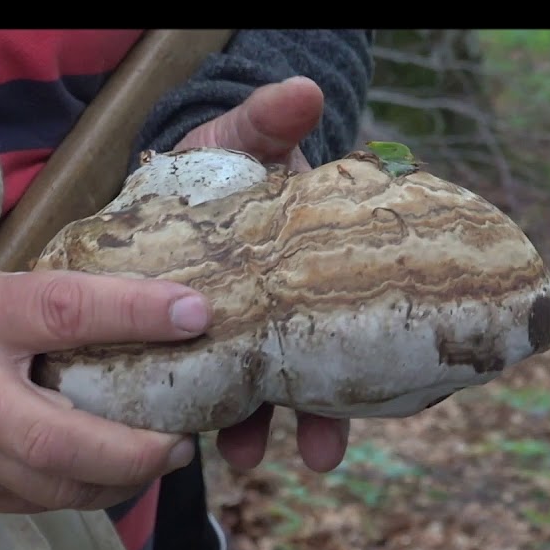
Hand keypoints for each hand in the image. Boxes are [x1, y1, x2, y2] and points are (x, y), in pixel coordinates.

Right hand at [0, 270, 211, 514]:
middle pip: (65, 441)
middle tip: (183, 438)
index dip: (135, 310)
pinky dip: (85, 490)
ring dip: (122, 479)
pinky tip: (112, 472)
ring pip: (59, 488)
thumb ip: (36, 300)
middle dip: (137, 450)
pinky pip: (41, 502)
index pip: (63, 310)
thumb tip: (126, 302)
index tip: (195, 312)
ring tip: (161, 455)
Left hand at [172, 75, 350, 473]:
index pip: (350, 312)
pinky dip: (206, 412)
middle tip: (322, 454)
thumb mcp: (243, 139)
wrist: (166, 181)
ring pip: (263, 388)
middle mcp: (287, 308)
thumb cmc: (220, 163)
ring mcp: (245, 329)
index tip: (383, 389)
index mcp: (310, 268)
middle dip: (322, 417)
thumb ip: (268, 123)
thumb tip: (305, 93)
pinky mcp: (199, 340)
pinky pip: (208, 384)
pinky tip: (194, 437)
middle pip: (317, 368)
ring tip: (245, 456)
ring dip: (258, 427)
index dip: (369, 353)